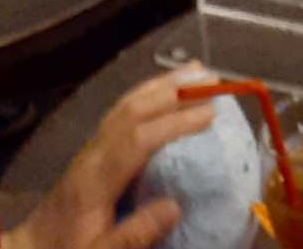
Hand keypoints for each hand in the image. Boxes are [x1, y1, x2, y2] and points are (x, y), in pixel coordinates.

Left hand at [1, 69, 214, 248]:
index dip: (175, 123)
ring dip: (161, 85)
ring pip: (126, 105)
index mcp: (95, 180)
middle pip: (132, 111)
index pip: (138, 139)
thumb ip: (133, 236)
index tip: (210, 114)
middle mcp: (93, 154)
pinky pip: (122, 112)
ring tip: (194, 71)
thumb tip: (176, 206)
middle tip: (212, 81)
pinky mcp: (91, 150)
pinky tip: (162, 92)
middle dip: (173, 92)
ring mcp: (90, 149)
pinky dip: (147, 94)